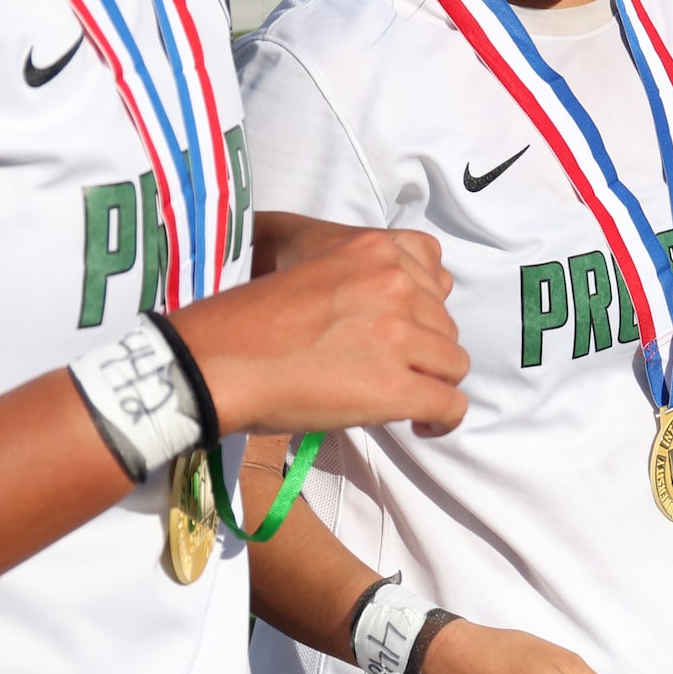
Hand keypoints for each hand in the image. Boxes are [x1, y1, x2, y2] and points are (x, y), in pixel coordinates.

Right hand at [171, 229, 469, 439]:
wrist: (218, 360)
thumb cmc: (251, 319)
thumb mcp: (309, 263)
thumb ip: (358, 273)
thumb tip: (388, 310)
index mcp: (373, 248)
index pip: (435, 270)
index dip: (422, 304)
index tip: (403, 326)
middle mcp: (395, 282)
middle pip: (444, 320)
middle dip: (422, 346)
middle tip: (387, 367)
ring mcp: (398, 333)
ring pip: (454, 362)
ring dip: (431, 381)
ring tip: (402, 396)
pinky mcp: (395, 386)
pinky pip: (449, 405)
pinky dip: (442, 420)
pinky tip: (421, 426)